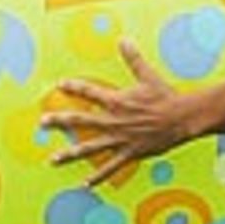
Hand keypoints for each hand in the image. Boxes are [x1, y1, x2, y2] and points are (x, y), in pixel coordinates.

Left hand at [42, 40, 184, 186]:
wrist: (182, 118)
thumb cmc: (165, 97)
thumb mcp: (148, 76)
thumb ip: (133, 59)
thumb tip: (123, 40)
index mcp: (117, 101)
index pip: (90, 92)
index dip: (74, 87)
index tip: (60, 85)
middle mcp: (114, 120)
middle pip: (81, 121)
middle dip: (60, 121)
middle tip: (43, 123)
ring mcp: (120, 139)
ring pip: (90, 148)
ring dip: (70, 154)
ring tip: (53, 159)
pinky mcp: (129, 153)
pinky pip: (111, 167)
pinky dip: (98, 177)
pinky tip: (85, 184)